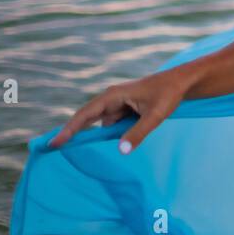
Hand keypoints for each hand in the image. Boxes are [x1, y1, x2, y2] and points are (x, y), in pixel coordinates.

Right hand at [48, 69, 190, 152]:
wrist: (181, 83)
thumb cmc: (168, 94)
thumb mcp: (155, 116)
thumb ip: (138, 133)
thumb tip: (121, 150)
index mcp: (113, 96)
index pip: (85, 115)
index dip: (69, 130)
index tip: (54, 143)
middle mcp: (111, 100)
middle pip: (86, 120)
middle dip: (71, 134)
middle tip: (52, 150)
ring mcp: (117, 105)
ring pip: (101, 126)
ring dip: (95, 138)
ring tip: (83, 150)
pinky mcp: (124, 111)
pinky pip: (112, 127)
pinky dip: (109, 136)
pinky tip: (110, 146)